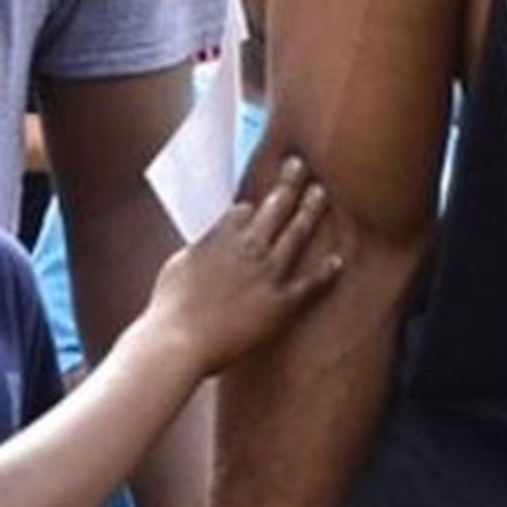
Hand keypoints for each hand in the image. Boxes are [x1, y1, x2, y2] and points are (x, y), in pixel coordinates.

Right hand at [148, 157, 341, 371]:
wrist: (178, 342)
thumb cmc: (169, 308)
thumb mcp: (177, 266)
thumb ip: (200, 249)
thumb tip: (208, 243)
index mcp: (222, 236)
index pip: (244, 208)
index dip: (251, 206)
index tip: (256, 204)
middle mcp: (250, 247)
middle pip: (275, 205)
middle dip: (289, 182)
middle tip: (300, 165)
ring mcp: (269, 272)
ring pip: (297, 233)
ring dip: (311, 210)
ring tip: (321, 192)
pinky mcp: (282, 302)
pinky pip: (311, 283)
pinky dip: (326, 272)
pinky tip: (338, 262)